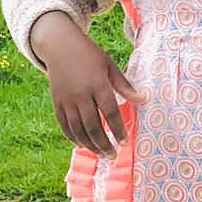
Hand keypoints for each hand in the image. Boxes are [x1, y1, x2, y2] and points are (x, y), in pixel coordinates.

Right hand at [31, 12, 146, 156]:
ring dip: (90, 145)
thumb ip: (125, 86)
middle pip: (93, 126)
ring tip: (101, 154)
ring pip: (78, 130)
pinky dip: (73, 137)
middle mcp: (81, 95)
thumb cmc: (90, 55)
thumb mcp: (110, 66)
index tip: (125, 142)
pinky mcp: (57, 103)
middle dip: (104, 144)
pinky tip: (82, 145)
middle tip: (113, 155)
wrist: (60, 46)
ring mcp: (67, 100)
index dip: (118, 130)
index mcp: (98, 84)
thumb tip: (144, 100)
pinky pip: (64, 125)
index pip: (110, 113)